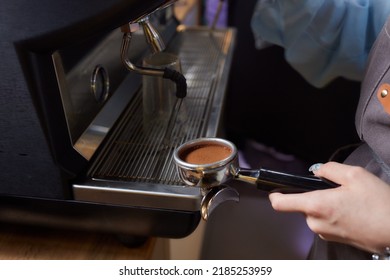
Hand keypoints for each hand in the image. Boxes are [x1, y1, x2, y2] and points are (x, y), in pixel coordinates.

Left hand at [269, 161, 389, 252]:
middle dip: (313, 195)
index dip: (274, 194)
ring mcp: (325, 233)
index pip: (280, 203)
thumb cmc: (380, 206)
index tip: (275, 188)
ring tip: (348, 201)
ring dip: (324, 205)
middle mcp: (316, 223)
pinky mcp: (334, 239)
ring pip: (314, 213)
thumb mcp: (355, 175)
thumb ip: (329, 169)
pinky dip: (332, 214)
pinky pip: (325, 222)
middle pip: (301, 205)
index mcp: (316, 205)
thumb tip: (317, 170)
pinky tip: (351, 211)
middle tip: (335, 190)